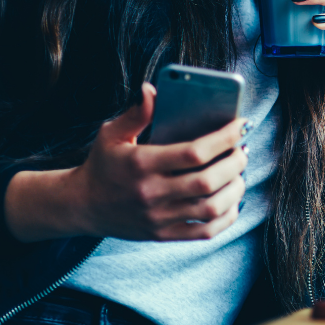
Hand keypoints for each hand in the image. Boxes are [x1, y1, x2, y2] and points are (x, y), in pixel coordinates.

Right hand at [4, 82, 250, 242]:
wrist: (81, 206)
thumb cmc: (102, 164)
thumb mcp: (112, 134)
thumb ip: (137, 113)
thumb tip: (152, 89)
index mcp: (141, 164)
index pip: (194, 152)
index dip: (225, 138)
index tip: (242, 125)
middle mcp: (150, 193)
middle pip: (207, 181)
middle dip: (235, 163)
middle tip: (243, 150)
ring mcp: (157, 217)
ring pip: (210, 208)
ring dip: (235, 189)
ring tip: (240, 172)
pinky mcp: (162, 234)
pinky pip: (204, 232)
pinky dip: (226, 217)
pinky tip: (232, 200)